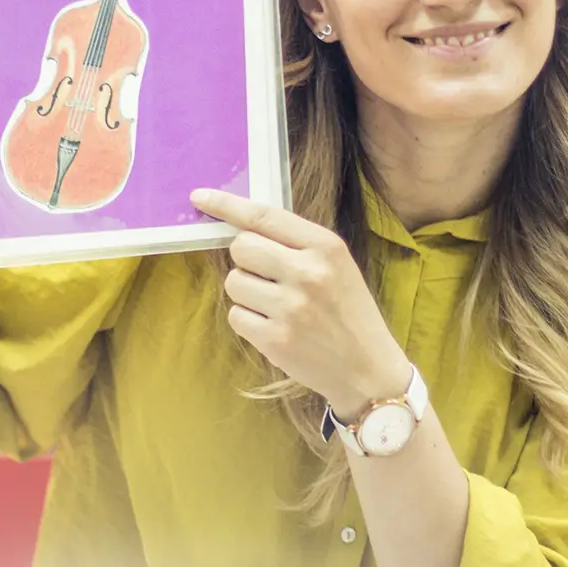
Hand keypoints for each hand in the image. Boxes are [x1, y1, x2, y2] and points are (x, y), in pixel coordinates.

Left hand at [191, 189, 408, 418]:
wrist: (368, 369)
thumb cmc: (348, 312)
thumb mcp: (336, 265)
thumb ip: (295, 243)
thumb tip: (241, 225)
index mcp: (325, 246)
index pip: (264, 216)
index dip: (227, 204)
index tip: (199, 196)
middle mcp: (307, 272)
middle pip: (241, 247)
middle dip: (246, 260)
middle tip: (267, 277)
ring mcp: (290, 307)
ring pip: (233, 282)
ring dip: (246, 293)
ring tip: (275, 306)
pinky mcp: (275, 339)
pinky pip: (235, 316)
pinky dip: (248, 321)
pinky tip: (273, 328)